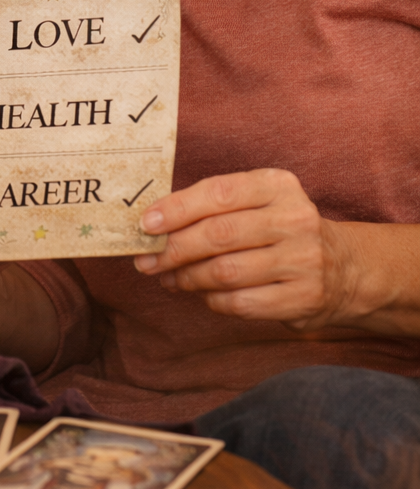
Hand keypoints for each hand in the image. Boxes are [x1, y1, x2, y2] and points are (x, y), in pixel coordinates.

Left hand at [134, 168, 355, 330]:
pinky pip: (240, 303)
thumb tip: (153, 224)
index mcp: (278, 185)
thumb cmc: (278, 229)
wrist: (343, 268)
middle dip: (174, 249)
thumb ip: (212, 206)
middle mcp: (295, 219)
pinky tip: (201, 293)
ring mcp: (303, 260)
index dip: (177, 209)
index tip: (145, 224)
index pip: (219, 193)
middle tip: (145, 260)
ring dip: (187, 277)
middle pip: (219, 235)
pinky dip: (212, 299)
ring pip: (225, 272)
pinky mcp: (304, 298)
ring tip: (168, 277)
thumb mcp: (258, 202)